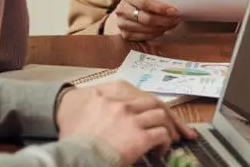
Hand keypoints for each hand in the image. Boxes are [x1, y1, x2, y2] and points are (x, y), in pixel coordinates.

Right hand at [55, 80, 197, 163]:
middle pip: (155, 103)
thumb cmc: (74, 138)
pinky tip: (159, 151)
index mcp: (109, 93)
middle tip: (178, 129)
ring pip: (161, 116)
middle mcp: (122, 102)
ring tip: (168, 140)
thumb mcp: (85, 113)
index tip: (160, 113)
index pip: (140, 94)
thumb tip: (117, 116)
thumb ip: (105, 107)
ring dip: (168, 129)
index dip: (153, 106)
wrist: (71, 155)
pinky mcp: (139, 136)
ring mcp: (131, 119)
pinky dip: (164, 142)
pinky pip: (161, 135)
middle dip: (168, 116)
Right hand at [111, 0, 180, 40]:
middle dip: (164, 20)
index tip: (174, 11)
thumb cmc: (143, 1)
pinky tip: (162, 30)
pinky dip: (155, 34)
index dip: (160, 8)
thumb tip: (177, 2)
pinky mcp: (125, 34)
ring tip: (172, 25)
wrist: (128, 10)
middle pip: (146, 18)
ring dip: (162, 28)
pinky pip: (143, 37)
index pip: (145, 2)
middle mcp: (122, 9)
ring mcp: (121, 23)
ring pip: (145, 29)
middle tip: (176, 20)